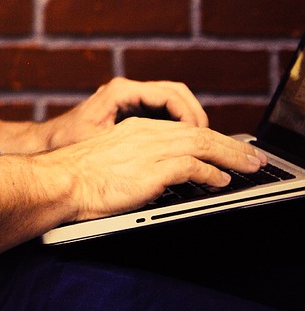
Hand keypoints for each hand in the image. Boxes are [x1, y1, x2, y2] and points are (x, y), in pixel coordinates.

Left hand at [40, 77, 207, 150]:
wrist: (48, 142)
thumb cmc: (68, 143)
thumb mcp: (101, 143)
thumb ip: (131, 142)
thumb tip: (166, 146)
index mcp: (121, 92)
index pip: (170, 95)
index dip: (190, 116)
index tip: (200, 136)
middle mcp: (127, 90)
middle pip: (177, 93)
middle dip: (196, 115)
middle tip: (208, 141)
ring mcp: (130, 98)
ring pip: (173, 101)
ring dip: (189, 120)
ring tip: (201, 144)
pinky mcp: (132, 110)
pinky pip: (164, 112)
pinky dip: (178, 124)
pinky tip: (185, 145)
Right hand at [41, 116, 263, 222]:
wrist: (56, 182)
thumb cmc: (74, 178)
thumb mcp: (109, 159)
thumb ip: (136, 160)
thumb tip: (160, 176)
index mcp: (133, 129)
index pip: (183, 129)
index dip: (211, 138)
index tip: (229, 149)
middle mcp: (144, 134)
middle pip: (198, 133)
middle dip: (231, 145)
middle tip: (254, 158)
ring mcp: (146, 151)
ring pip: (200, 145)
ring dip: (230, 156)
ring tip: (249, 167)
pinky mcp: (148, 171)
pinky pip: (189, 167)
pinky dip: (209, 172)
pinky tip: (220, 180)